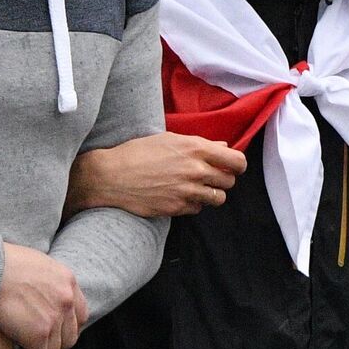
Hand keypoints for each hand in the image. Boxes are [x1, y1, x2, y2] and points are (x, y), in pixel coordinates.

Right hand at [0, 243, 86, 348]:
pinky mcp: (39, 334)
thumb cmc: (1, 263)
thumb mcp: (36, 264)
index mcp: (68, 281)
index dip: (66, 328)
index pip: (79, 314)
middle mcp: (67, 300)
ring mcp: (55, 318)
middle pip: (70, 336)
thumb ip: (47, 280)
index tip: (50, 333)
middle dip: (54, 345)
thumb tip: (42, 290)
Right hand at [67, 132, 244, 217]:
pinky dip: (193, 204)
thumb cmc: (138, 152)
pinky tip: (180, 196)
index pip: (237, 161)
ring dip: (211, 194)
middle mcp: (195, 170)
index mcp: (196, 148)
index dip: (238, 165)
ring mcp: (186, 191)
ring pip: (218, 198)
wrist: (110, 176)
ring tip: (196, 188)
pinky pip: (198, 209)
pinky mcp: (176, 208)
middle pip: (229, 181)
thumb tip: (224, 148)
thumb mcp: (169, 139)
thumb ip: (201, 144)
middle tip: (210, 177)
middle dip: (223, 179)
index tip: (233, 167)